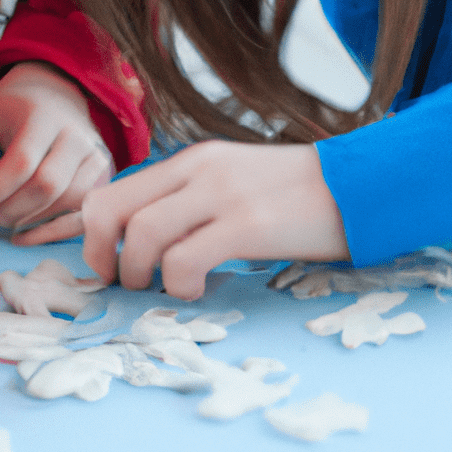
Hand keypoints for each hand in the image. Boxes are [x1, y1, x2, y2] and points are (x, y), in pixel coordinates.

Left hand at [0, 61, 111, 239]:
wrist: (56, 91)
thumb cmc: (13, 108)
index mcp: (44, 116)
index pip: (21, 163)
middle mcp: (76, 135)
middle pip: (46, 187)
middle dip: (8, 209)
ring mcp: (96, 156)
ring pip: (66, 203)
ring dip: (28, 220)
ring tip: (1, 217)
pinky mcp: (104, 175)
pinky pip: (82, 214)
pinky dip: (52, 232)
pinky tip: (23, 235)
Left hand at [81, 141, 349, 300]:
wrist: (359, 182)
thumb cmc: (292, 194)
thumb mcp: (231, 181)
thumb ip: (189, 200)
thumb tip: (144, 241)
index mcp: (188, 161)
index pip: (111, 190)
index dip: (92, 233)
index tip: (107, 263)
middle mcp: (196, 170)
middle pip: (110, 209)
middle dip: (99, 255)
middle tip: (121, 283)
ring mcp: (221, 194)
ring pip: (141, 234)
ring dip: (138, 274)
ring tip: (162, 290)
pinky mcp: (249, 224)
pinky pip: (186, 257)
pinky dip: (178, 284)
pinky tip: (197, 290)